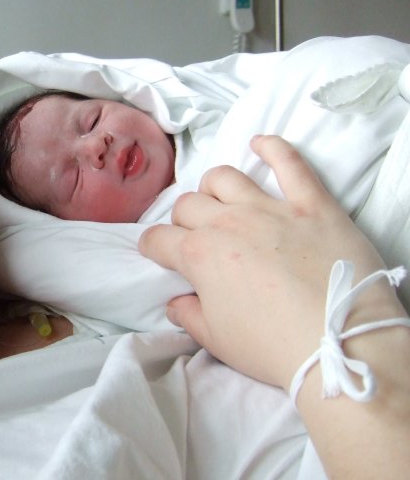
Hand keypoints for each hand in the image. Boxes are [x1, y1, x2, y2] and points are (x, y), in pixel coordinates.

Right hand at [139, 135, 388, 390]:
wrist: (341, 345)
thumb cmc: (275, 348)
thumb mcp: (218, 342)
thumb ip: (188, 315)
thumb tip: (176, 301)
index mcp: (200, 255)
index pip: (158, 239)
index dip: (152, 246)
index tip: (156, 252)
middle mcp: (228, 223)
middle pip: (188, 204)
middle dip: (182, 220)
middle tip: (194, 237)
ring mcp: (271, 209)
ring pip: (225, 177)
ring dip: (214, 187)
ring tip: (220, 200)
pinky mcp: (312, 204)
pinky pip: (290, 163)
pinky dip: (273, 148)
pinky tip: (261, 144)